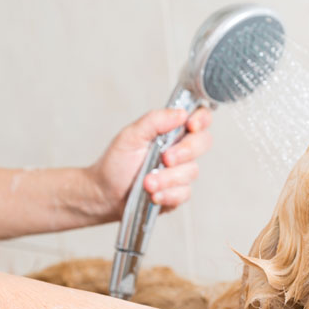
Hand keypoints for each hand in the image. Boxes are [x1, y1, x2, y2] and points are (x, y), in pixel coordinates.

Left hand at [87, 108, 211, 219]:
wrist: (105, 193)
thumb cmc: (117, 162)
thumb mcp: (131, 135)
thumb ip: (155, 121)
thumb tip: (180, 113)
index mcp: (172, 131)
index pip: (199, 119)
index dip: (202, 119)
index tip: (191, 125)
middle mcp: (181, 150)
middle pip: (203, 143)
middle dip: (185, 151)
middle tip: (166, 158)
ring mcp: (181, 173)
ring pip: (191, 171)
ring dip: (168, 178)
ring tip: (146, 182)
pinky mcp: (178, 194)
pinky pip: (184, 193)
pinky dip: (167, 194)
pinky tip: (153, 194)